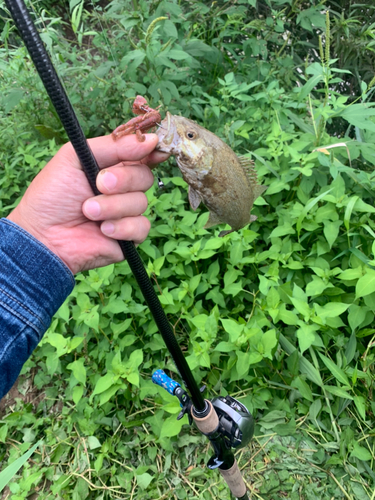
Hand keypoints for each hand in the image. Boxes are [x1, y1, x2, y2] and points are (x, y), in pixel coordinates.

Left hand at [7, 133, 168, 273]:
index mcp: (112, 166)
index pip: (141, 155)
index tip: (155, 147)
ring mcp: (127, 213)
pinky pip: (141, 227)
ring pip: (141, 202)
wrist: (43, 235)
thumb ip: (112, 146)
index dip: (151, 150)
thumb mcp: (75, 157)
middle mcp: (123, 189)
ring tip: (88, 212)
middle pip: (145, 176)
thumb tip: (152, 139)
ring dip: (113, 206)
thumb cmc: (53, 195)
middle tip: (100, 185)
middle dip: (123, 180)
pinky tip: (102, 230)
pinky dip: (121, 227)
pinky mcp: (130, 237)